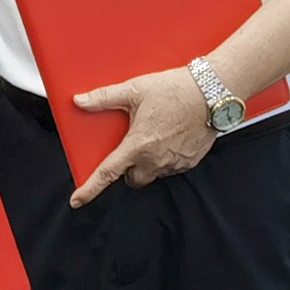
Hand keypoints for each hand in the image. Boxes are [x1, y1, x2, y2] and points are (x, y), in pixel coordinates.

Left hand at [65, 66, 216, 205]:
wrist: (212, 92)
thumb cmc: (176, 90)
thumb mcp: (134, 90)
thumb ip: (104, 98)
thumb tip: (80, 101)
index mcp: (138, 145)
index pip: (107, 173)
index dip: (90, 189)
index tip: (78, 200)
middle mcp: (155, 160)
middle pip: (132, 179)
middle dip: (127, 169)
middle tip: (131, 147)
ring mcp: (174, 163)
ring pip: (152, 174)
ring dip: (148, 162)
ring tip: (153, 137)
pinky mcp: (189, 162)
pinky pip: (171, 168)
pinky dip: (166, 158)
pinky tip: (170, 137)